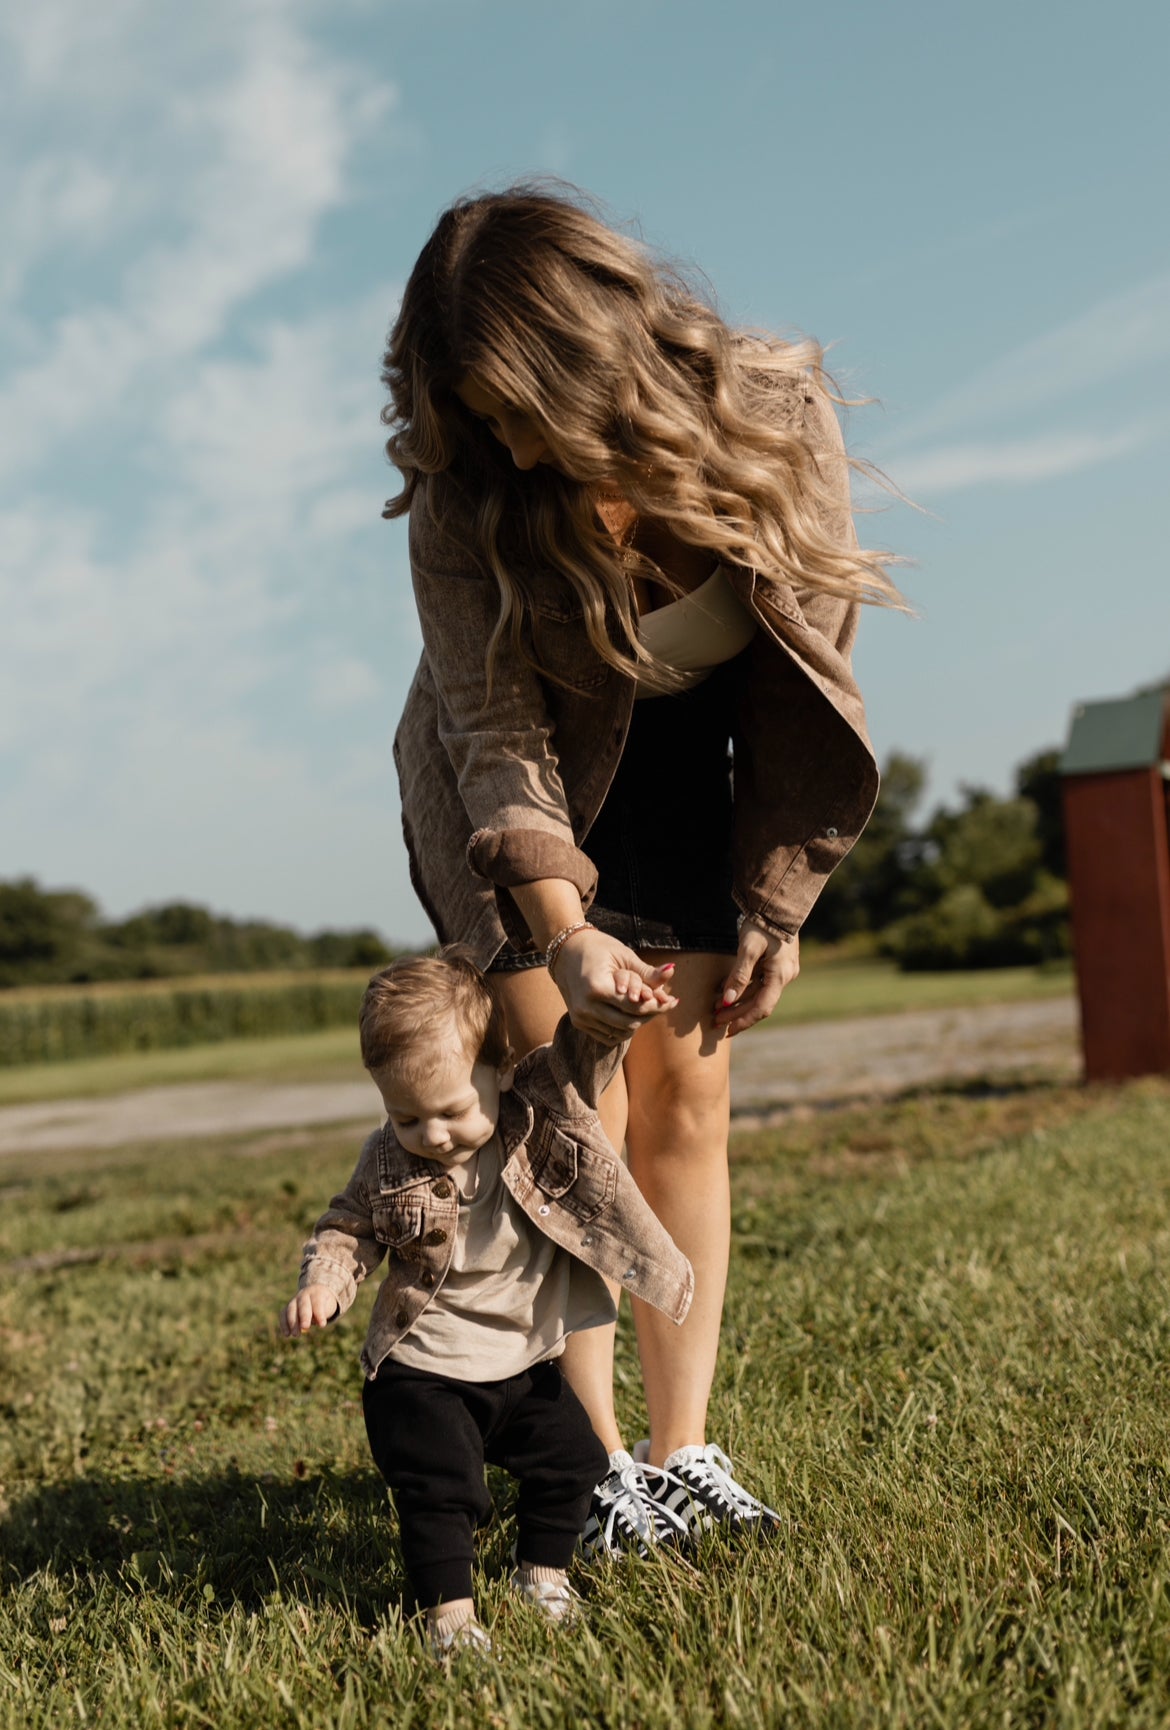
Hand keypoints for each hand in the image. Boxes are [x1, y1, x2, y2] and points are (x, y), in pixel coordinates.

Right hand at [280, 1286, 339, 1336]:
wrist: (316, 1294)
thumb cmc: (324, 1303)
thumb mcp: (327, 1307)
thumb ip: (320, 1315)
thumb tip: (310, 1325)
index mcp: (317, 1292)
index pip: (317, 1302)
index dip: (319, 1313)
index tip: (322, 1325)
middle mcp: (304, 1294)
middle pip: (303, 1304)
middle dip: (304, 1316)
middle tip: (305, 1327)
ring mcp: (294, 1300)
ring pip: (291, 1309)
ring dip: (292, 1322)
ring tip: (296, 1335)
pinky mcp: (287, 1306)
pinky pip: (283, 1314)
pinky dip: (284, 1324)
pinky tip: (287, 1334)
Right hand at [551, 927, 678, 1040]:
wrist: (566, 952)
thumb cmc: (599, 949)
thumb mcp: (624, 956)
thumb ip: (647, 971)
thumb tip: (673, 971)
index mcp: (596, 987)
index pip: (634, 1007)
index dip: (657, 1006)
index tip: (673, 1000)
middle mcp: (586, 1006)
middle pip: (629, 1023)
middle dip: (650, 1015)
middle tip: (664, 1005)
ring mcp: (580, 1017)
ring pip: (620, 1032)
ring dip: (638, 1023)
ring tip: (650, 1009)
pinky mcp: (579, 1023)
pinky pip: (608, 1036)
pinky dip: (623, 1029)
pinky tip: (633, 1015)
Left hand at [714, 925, 798, 1037]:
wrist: (778, 902)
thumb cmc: (763, 923)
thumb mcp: (748, 948)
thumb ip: (739, 975)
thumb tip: (727, 1001)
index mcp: (780, 975)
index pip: (762, 1008)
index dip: (743, 1020)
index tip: (726, 1029)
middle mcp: (785, 976)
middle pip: (760, 1003)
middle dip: (738, 1013)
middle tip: (716, 1020)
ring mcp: (783, 970)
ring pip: (760, 993)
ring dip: (740, 1002)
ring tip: (718, 1007)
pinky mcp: (779, 963)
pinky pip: (761, 982)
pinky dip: (745, 989)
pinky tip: (729, 991)